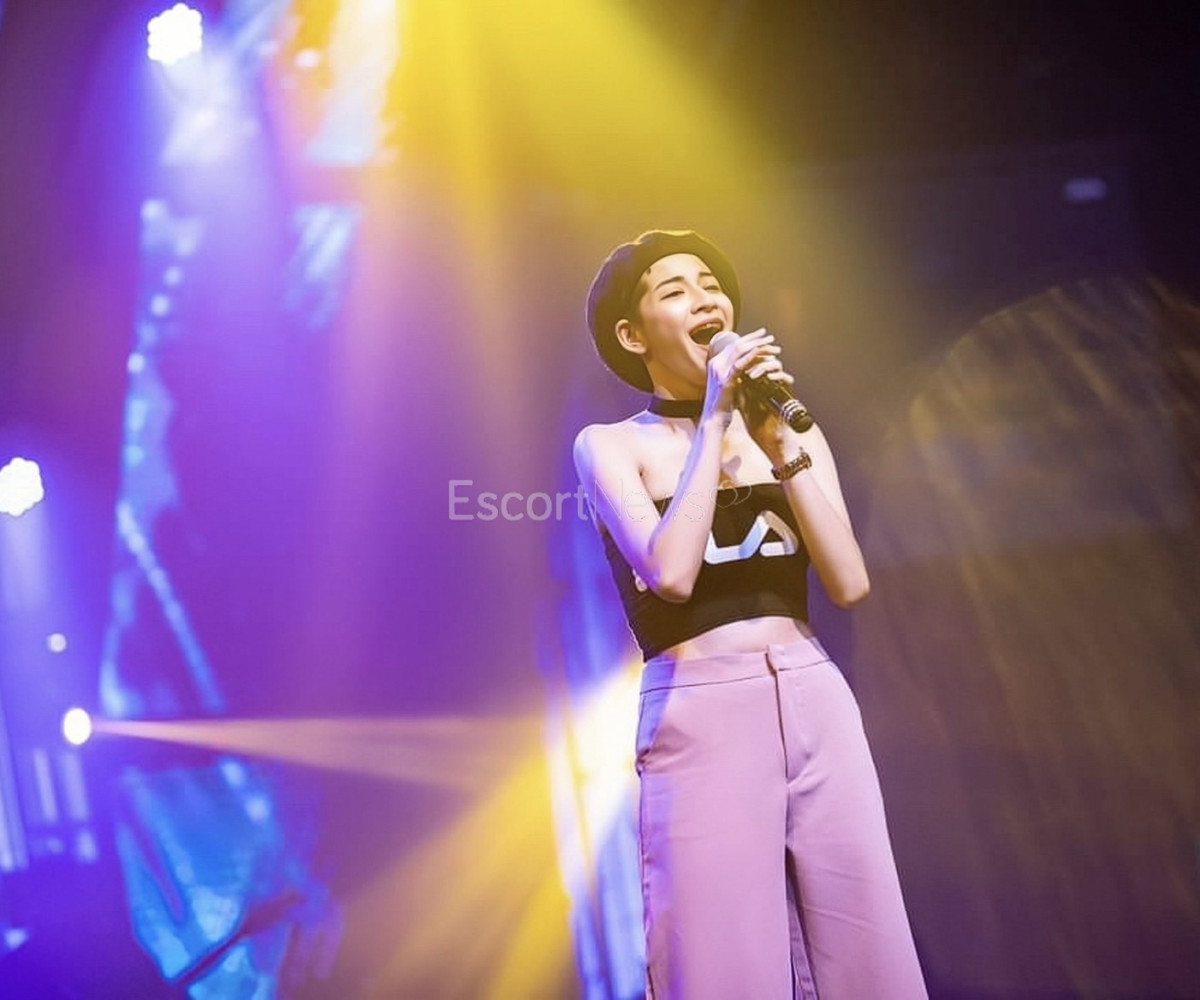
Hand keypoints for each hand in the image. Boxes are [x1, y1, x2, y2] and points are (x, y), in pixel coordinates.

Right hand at [704, 329, 778, 420]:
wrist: (714, 419)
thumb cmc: (723, 405)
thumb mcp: (731, 385)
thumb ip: (738, 374)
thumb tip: (753, 366)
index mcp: (716, 363)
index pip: (733, 345)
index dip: (748, 339)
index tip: (762, 336)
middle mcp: (716, 363)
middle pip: (737, 344)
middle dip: (755, 338)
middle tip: (769, 336)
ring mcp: (719, 370)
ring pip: (740, 350)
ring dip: (757, 344)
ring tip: (771, 343)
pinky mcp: (725, 379)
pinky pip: (741, 363)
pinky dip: (753, 355)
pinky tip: (763, 352)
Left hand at [738, 347, 799, 462]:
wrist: (770, 437)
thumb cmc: (756, 422)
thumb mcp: (742, 402)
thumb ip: (736, 387)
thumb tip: (724, 375)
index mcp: (761, 380)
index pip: (754, 361)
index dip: (744, 359)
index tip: (733, 362)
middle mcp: (772, 380)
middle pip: (765, 358)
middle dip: (754, 358)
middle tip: (742, 362)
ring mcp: (780, 385)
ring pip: (776, 365)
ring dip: (763, 366)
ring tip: (751, 375)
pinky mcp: (788, 393)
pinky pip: (785, 378)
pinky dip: (775, 376)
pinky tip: (766, 379)